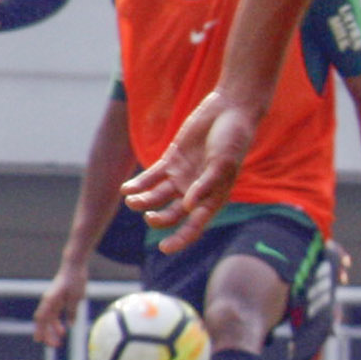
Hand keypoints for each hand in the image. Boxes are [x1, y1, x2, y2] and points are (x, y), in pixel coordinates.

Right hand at [30, 263, 86, 348]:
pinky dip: (57, 323)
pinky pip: (54, 315)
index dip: (40, 330)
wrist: (74, 266)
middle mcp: (48, 301)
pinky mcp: (57, 300)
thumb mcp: (76, 297)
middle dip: (46, 334)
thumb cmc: (75, 279)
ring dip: (52, 330)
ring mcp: (52, 301)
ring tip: (59, 341)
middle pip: (44, 321)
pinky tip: (63, 330)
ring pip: (49, 319)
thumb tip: (69, 326)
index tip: (40, 340)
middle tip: (53, 345)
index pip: (42, 318)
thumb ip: (72, 311)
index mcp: (50, 300)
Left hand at [122, 89, 261, 245]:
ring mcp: (181, 177)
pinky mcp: (171, 161)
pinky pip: (150, 178)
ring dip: (143, 202)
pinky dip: (139, 185)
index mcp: (213, 198)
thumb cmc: (233, 139)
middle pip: (172, 214)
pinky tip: (127, 190)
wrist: (229, 111)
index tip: (164, 248)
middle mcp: (195, 191)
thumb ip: (206, 185)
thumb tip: (189, 208)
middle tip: (147, 215)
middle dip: (158, 219)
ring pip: (157, 197)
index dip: (180, 239)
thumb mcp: (222, 163)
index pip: (195, 225)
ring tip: (131, 200)